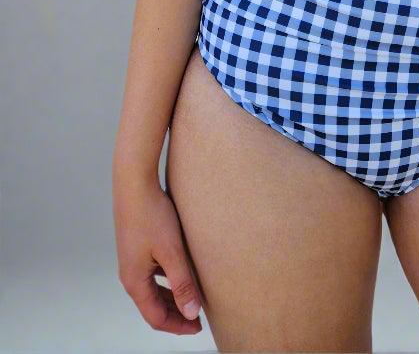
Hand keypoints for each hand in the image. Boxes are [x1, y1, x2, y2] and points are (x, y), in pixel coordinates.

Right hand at [113, 173, 203, 334]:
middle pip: (152, 305)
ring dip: (171, 297)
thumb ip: (182, 283)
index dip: (177, 326)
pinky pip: (151, 274)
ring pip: (151, 290)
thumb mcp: (172, 252)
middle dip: (175, 314)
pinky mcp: (136, 247)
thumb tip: (191, 313)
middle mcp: (129, 274)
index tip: (198, 326)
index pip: (155, 317)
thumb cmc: (151, 215)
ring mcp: (131, 260)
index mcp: (134, 281)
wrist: (134, 183)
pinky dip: (166, 281)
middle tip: (197, 317)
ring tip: (192, 298)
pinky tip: (180, 273)